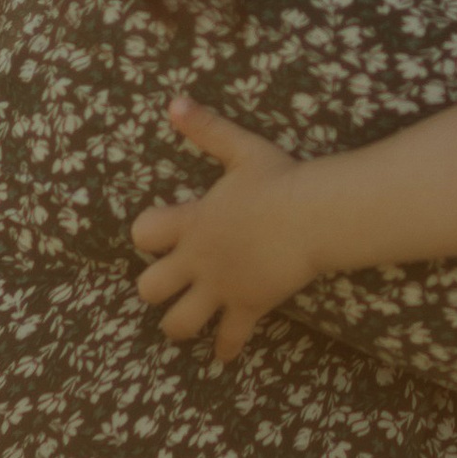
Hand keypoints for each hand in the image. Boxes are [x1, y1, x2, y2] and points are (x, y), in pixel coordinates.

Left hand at [129, 97, 319, 365]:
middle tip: (169, 285)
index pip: (142, 234)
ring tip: (185, 324)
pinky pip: (229, 338)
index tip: (158, 236)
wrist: (314, 216)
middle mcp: (198, 259)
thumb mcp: (241, 149)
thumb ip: (206, 128)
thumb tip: (174, 102)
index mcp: (192, 221)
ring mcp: (221, 287)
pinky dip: (225, 348)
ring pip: (178, 323)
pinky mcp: (248, 306)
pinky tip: (223, 354)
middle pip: (148, 288)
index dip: (146, 236)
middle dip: (154, 289)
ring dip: (178, 325)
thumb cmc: (280, 180)